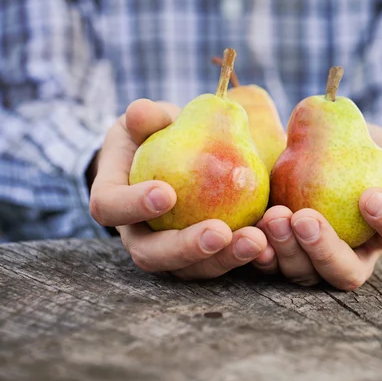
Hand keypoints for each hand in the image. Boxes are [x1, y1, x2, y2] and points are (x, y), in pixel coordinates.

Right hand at [89, 99, 271, 278]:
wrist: (179, 156)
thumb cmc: (158, 135)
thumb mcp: (149, 120)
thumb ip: (147, 118)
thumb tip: (141, 111)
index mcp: (114, 199)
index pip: (110, 207)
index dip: (133, 205)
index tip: (167, 193)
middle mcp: (138, 234)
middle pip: (151, 255)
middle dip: (186, 248)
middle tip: (220, 233)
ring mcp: (170, 251)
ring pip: (190, 269)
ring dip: (224, 259)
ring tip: (256, 241)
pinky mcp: (202, 256)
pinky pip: (221, 262)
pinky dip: (245, 257)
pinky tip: (271, 243)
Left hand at [253, 124, 381, 290]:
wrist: (300, 148)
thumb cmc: (347, 147)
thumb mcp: (375, 141)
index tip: (368, 195)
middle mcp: (354, 256)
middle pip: (348, 273)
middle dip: (326, 250)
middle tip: (306, 219)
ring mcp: (315, 263)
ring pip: (307, 275)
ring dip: (289, 250)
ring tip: (275, 217)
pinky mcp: (282, 259)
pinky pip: (273, 267)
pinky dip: (263, 255)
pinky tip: (255, 235)